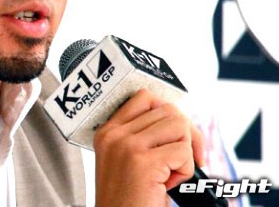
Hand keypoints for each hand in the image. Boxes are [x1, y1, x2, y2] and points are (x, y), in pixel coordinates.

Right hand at [93, 89, 203, 206]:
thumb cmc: (129, 199)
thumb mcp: (126, 161)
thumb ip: (142, 136)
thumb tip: (178, 119)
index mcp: (108, 132)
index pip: (146, 98)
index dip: (171, 115)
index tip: (178, 138)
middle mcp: (114, 135)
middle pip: (169, 111)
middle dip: (186, 136)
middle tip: (181, 162)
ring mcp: (127, 146)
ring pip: (179, 126)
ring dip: (185, 153)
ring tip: (169, 173)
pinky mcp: (143, 162)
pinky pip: (183, 152)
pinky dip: (186, 171)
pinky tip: (168, 185)